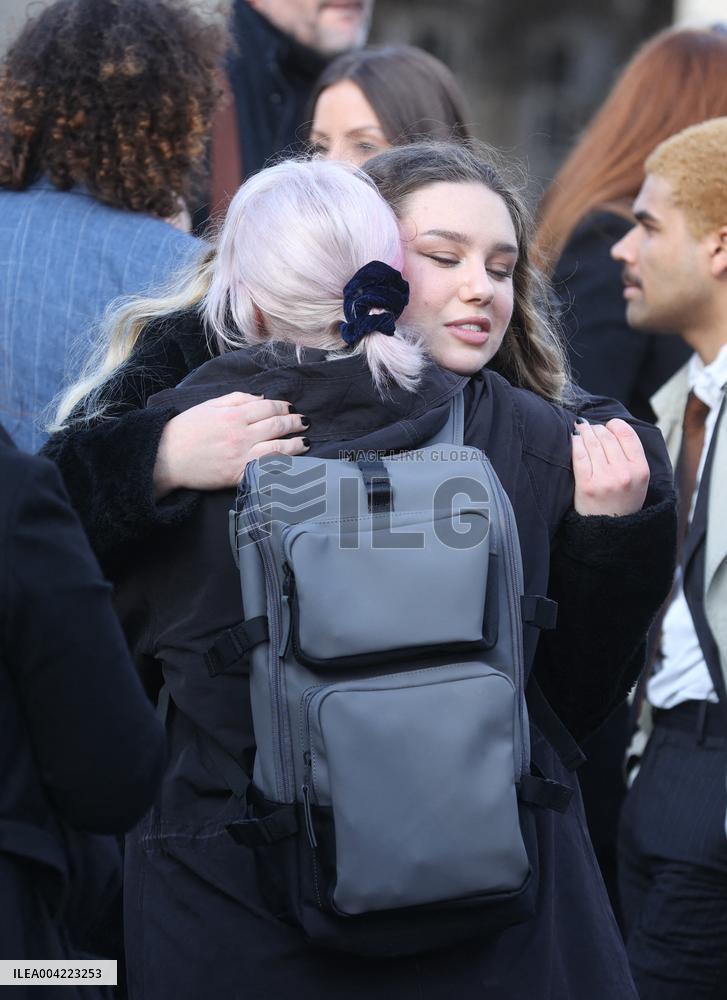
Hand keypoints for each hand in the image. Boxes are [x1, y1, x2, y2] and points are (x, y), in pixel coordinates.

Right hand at [154, 392, 309, 497]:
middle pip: (277, 426)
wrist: (166, 457)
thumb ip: (237, 398)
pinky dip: (282, 465)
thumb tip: (262, 398)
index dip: (283, 407)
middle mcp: (241, 435)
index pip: (268, 407)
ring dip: (296, 445)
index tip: (290, 408)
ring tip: (306, 442)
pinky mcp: (238, 475)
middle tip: (304, 423)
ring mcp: (241, 456)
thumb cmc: (186, 430)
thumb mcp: (210, 405)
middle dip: (295, 423)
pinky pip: (267, 469)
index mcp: (234, 415)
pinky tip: (293, 463)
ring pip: (278, 448)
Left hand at [572, 418, 649, 516]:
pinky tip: (574, 440)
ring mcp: (605, 479)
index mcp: (641, 470)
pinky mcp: (587, 485)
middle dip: (597, 428)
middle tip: (590, 427)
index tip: (608, 425)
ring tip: (581, 429)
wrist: (609, 532)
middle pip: (607, 437)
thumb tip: (613, 429)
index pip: (628, 434)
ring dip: (585, 431)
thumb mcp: (638, 481)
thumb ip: (631, 457)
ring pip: (593, 442)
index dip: (615, 425)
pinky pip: (579, 455)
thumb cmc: (622, 502)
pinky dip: (575, 443)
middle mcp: (624, 473)